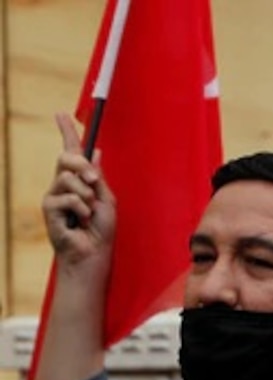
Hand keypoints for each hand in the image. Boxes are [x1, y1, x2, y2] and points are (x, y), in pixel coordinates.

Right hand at [42, 113, 115, 272]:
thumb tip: (96, 151)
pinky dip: (82, 209)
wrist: (94, 253)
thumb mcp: (106, 199)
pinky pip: (68, 198)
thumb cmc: (101, 230)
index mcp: (79, 180)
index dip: (66, 132)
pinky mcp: (49, 208)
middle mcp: (63, 184)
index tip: (61, 114)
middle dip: (82, 165)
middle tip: (93, 181)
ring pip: (67, 178)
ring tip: (89, 212)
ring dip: (85, 195)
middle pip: (66, 158)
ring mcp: (54, 195)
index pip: (70, 151)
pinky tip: (82, 222)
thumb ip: (98, 177)